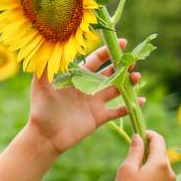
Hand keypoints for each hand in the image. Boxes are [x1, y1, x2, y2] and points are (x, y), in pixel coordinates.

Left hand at [26, 39, 143, 154]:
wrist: (45, 137)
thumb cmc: (40, 110)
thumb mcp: (40, 88)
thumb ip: (44, 69)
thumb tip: (45, 49)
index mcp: (76, 78)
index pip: (95, 61)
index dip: (107, 52)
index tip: (121, 43)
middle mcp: (88, 88)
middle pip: (109, 73)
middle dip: (122, 66)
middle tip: (132, 61)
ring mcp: (94, 103)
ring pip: (117, 89)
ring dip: (128, 83)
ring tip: (136, 77)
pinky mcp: (99, 118)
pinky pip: (118, 111)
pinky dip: (129, 106)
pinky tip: (140, 100)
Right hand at [113, 131, 175, 180]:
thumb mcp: (127, 169)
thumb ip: (134, 151)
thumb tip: (139, 137)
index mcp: (161, 163)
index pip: (158, 140)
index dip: (148, 134)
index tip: (138, 133)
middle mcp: (171, 172)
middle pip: (160, 154)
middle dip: (147, 151)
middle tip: (130, 156)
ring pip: (161, 168)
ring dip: (149, 166)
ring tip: (132, 176)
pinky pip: (161, 180)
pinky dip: (152, 178)